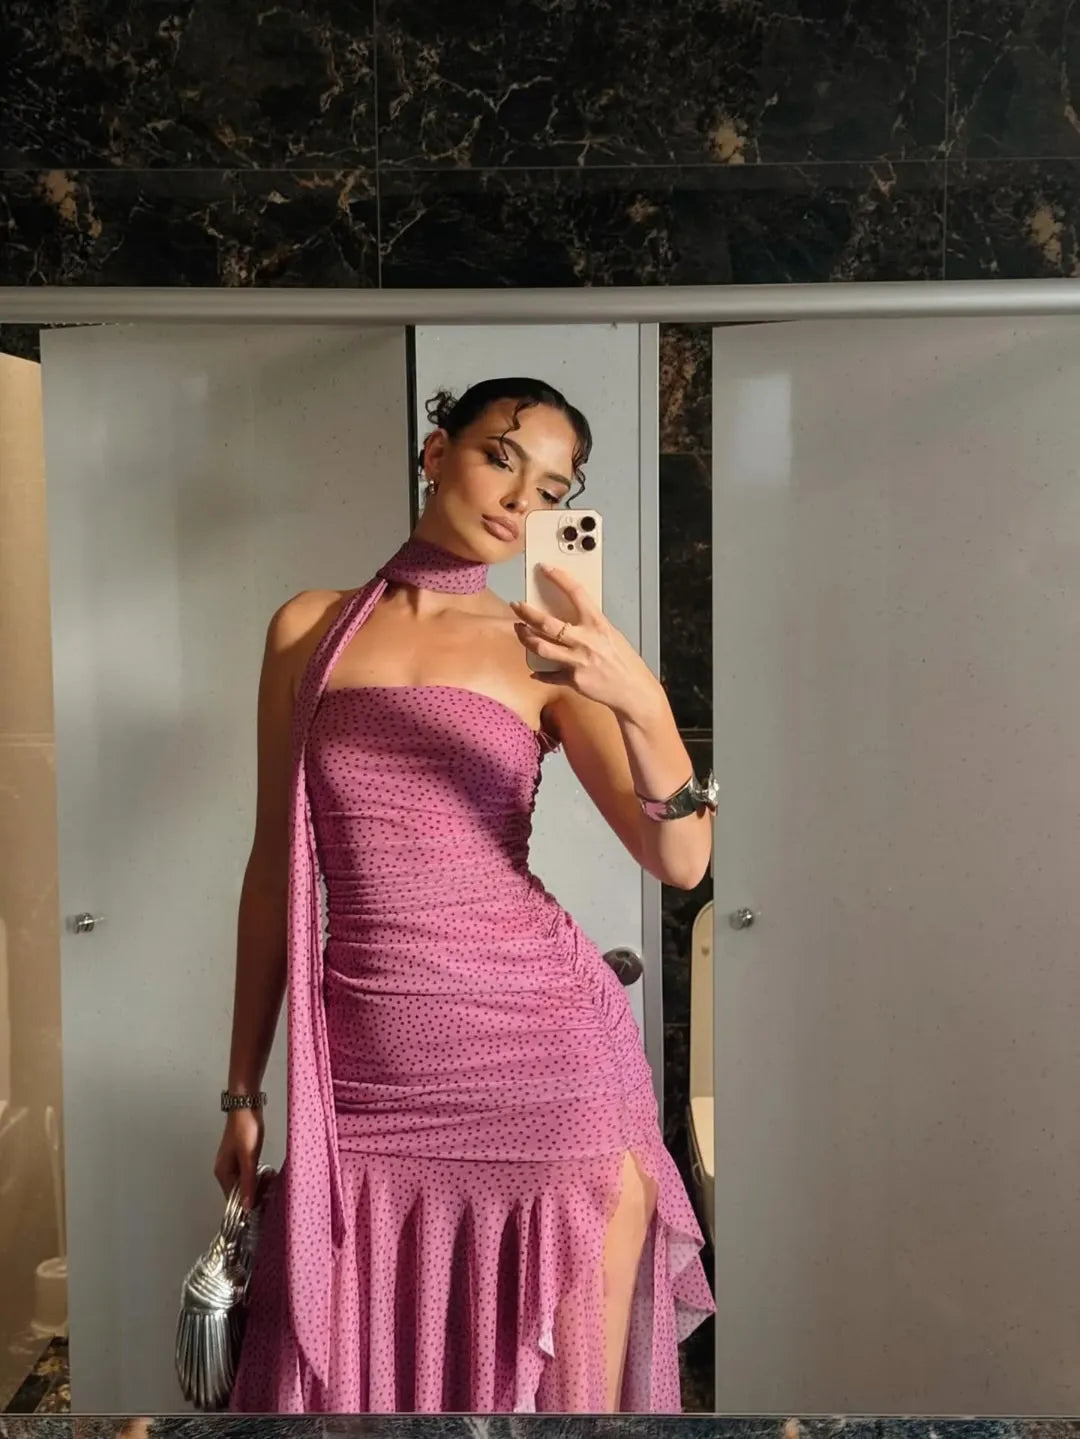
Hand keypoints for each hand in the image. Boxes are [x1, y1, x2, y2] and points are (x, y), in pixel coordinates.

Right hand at [213, 1107, 263, 1210]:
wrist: (247, 1104)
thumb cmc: (245, 1127)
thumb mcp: (249, 1157)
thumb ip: (248, 1182)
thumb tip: (246, 1207)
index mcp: (223, 1173)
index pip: (234, 1200)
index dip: (249, 1203)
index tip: (263, 1203)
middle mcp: (225, 1170)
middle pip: (240, 1192)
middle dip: (256, 1192)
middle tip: (269, 1185)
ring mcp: (233, 1163)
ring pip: (247, 1183)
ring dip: (259, 1183)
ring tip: (270, 1177)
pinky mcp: (241, 1156)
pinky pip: (250, 1173)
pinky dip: (259, 1175)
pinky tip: (267, 1172)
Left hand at [511, 565, 663, 718]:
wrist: (634, 691)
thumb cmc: (625, 662)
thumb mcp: (611, 634)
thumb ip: (591, 625)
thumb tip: (571, 616)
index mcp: (597, 624)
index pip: (576, 593)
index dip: (559, 578)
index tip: (546, 569)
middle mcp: (585, 640)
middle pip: (547, 623)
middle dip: (526, 612)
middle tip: (517, 605)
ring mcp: (577, 661)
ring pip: (541, 647)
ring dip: (525, 637)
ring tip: (519, 630)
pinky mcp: (573, 679)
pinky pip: (549, 674)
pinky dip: (539, 672)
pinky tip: (534, 669)